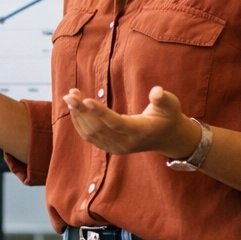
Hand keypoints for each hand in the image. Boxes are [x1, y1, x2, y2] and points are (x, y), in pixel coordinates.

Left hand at [63, 85, 202, 157]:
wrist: (166, 138)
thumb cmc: (168, 116)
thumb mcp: (171, 105)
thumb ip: (163, 99)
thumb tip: (157, 91)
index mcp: (140, 132)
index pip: (117, 123)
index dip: (101, 112)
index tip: (86, 100)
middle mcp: (125, 143)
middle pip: (98, 129)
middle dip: (82, 111)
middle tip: (69, 94)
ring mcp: (116, 148)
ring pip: (91, 133)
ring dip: (78, 115)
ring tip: (70, 95)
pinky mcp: (108, 147)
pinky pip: (89, 136)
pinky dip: (79, 121)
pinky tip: (74, 106)